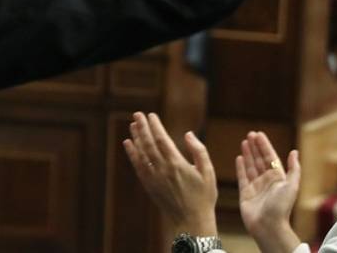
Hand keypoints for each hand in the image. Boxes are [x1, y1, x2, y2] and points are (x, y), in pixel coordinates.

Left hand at [122, 112, 217, 235]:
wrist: (191, 221)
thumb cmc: (203, 197)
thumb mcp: (208, 172)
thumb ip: (199, 150)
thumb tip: (188, 134)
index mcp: (177, 164)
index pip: (162, 139)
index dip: (155, 126)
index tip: (151, 115)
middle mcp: (162, 170)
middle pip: (149, 144)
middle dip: (142, 127)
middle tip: (137, 114)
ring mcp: (154, 178)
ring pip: (141, 153)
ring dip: (136, 138)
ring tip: (132, 125)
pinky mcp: (149, 186)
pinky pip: (138, 166)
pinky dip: (132, 154)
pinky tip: (129, 144)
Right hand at [236, 132, 302, 252]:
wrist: (268, 226)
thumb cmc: (281, 207)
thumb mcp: (292, 186)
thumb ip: (293, 169)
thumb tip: (294, 152)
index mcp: (278, 178)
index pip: (270, 157)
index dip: (264, 145)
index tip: (259, 134)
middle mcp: (266, 181)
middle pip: (260, 160)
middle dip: (255, 147)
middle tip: (250, 134)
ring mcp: (255, 187)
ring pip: (251, 166)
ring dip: (248, 154)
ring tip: (244, 142)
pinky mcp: (246, 194)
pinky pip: (242, 177)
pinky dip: (240, 167)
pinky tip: (239, 157)